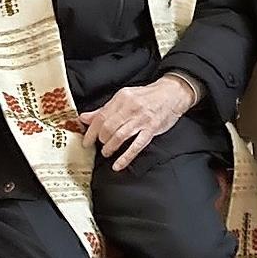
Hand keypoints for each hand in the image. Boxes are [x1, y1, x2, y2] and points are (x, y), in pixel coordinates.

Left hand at [80, 75, 195, 170]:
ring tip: (107, 152)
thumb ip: (104, 109)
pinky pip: (136, 146)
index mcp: (121, 98)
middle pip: (108, 127)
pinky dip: (125, 157)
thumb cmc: (147, 96)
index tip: (86, 141)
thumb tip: (83, 118)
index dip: (91, 131)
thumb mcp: (124, 97)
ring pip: (120, 136)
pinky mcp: (151, 129)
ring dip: (110, 147)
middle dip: (101, 140)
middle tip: (99, 146)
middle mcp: (131, 107)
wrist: (172, 93)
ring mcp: (141, 119)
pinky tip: (118, 165)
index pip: (101, 116)